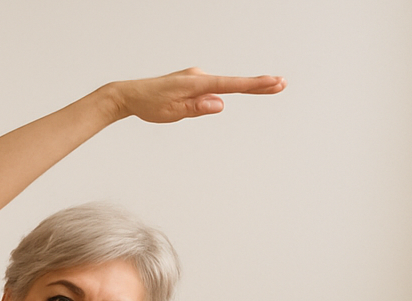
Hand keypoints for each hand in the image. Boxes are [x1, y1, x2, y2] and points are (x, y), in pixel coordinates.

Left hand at [109, 67, 284, 123]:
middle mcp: (198, 77)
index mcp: (196, 83)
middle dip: (256, 86)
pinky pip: (208, 90)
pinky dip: (215, 95)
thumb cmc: (149, 104)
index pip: (231, 85)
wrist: (130, 95)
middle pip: (232, 84)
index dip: (254, 85)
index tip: (274, 82)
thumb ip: (197, 108)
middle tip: (281, 84)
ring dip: (226, 96)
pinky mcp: (191, 83)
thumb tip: (220, 103)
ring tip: (209, 106)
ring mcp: (195, 78)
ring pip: (218, 89)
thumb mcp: (172, 112)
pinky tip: (203, 103)